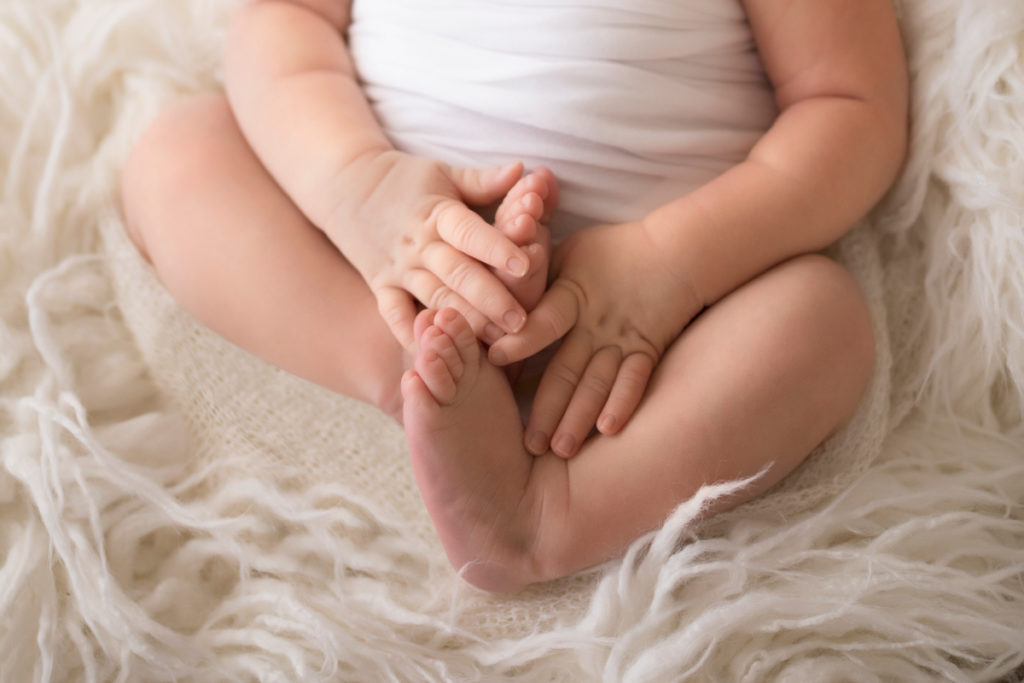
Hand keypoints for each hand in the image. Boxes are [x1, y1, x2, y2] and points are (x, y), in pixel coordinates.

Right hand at [326, 149, 533, 348]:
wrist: (344, 186)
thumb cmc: (405, 180)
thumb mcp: (444, 173)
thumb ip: (484, 180)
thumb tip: (524, 169)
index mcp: (438, 213)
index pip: (469, 231)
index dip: (497, 247)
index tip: (526, 263)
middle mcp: (418, 244)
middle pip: (456, 273)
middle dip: (489, 298)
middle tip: (520, 321)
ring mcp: (398, 269)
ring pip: (433, 298)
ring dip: (462, 320)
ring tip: (494, 341)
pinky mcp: (381, 287)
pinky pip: (394, 315)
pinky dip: (410, 335)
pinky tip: (433, 355)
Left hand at [488, 221, 702, 457]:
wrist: (677, 251)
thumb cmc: (614, 250)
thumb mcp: (570, 252)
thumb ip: (538, 275)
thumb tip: (497, 287)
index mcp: (573, 294)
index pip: (545, 320)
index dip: (520, 338)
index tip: (493, 358)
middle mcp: (596, 322)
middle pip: (568, 368)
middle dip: (546, 408)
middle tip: (528, 443)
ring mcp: (624, 339)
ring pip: (598, 383)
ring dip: (579, 417)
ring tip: (560, 450)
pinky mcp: (647, 350)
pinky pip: (635, 380)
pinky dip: (624, 403)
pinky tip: (609, 429)